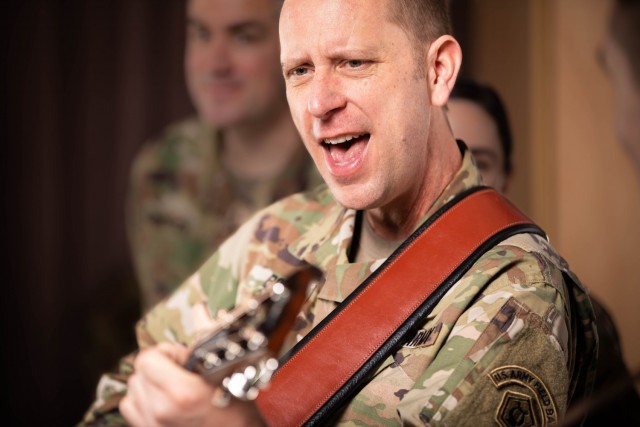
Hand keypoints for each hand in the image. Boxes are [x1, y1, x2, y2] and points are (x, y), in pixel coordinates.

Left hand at [120, 343, 264, 426]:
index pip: (147, 358)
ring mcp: (152, 425)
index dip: (167, 353)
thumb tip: (199, 310)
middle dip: (159, 366)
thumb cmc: (239, 410)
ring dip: (150, 383)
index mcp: (181, 393)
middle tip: (183, 373)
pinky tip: (164, 401)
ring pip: (132, 389)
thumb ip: (207, 343)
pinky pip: (131, 408)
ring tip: (175, 388)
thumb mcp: (230, 372)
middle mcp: (161, 411)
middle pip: (138, 372)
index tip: (185, 360)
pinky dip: (143, 400)